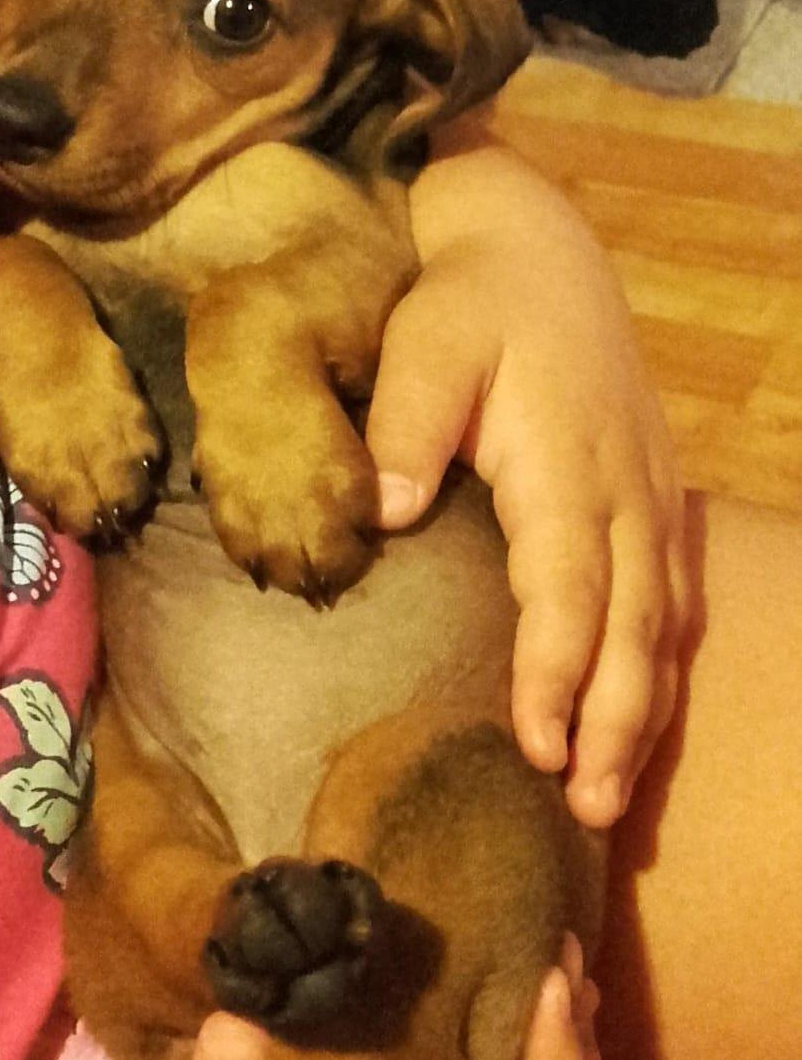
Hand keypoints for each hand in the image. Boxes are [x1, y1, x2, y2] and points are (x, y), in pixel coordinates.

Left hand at [367, 138, 688, 825]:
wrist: (536, 248)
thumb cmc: (469, 298)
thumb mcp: (428, 336)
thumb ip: (408, 419)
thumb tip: (385, 512)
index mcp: (564, 462)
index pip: (570, 586)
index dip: (558, 670)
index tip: (536, 745)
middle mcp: (623, 489)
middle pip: (632, 625)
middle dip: (612, 723)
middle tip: (585, 811)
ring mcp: (649, 496)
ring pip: (662, 622)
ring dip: (641, 711)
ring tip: (609, 796)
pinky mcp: (653, 497)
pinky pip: (672, 595)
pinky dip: (658, 665)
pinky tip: (637, 716)